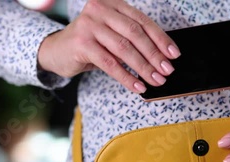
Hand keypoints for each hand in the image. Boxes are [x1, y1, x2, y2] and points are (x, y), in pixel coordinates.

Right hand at [37, 0, 180, 92]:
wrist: (55, 51)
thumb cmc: (89, 44)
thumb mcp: (111, 34)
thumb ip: (131, 39)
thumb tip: (162, 58)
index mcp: (113, 4)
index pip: (142, 21)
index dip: (161, 38)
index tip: (173, 54)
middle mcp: (101, 9)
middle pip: (135, 34)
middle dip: (154, 55)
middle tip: (167, 71)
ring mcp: (89, 25)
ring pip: (124, 49)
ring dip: (143, 68)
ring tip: (155, 81)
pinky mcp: (82, 43)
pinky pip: (110, 63)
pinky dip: (126, 76)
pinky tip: (137, 86)